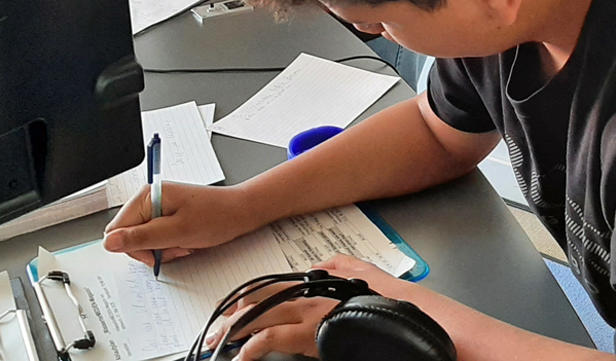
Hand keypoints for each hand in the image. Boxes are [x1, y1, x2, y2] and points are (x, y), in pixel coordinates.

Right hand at [103, 181, 253, 266]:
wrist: (240, 212)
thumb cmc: (215, 216)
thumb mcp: (177, 232)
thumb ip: (141, 237)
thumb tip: (110, 243)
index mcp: (147, 196)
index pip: (116, 231)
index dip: (135, 247)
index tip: (156, 250)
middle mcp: (149, 198)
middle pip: (128, 236)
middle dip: (150, 249)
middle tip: (174, 246)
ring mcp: (157, 207)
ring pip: (143, 240)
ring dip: (162, 248)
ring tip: (183, 243)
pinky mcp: (166, 215)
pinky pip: (156, 238)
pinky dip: (169, 245)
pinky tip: (184, 242)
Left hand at [205, 255, 405, 359]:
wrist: (401, 315)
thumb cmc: (384, 300)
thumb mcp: (360, 273)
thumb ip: (337, 266)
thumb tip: (321, 264)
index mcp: (316, 283)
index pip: (273, 286)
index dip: (247, 297)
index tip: (230, 307)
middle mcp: (307, 294)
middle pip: (258, 300)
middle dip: (232, 314)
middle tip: (215, 329)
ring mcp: (305, 313)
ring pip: (257, 316)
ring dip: (233, 332)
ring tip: (217, 346)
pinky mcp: (307, 333)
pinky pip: (268, 339)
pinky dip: (249, 349)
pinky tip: (240, 359)